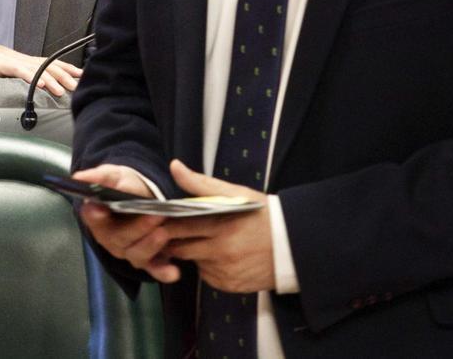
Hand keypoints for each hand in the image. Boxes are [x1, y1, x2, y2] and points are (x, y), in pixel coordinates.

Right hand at [0, 32, 80, 97]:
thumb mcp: (6, 71)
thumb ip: (18, 78)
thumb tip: (30, 89)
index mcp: (25, 62)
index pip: (51, 63)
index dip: (67, 69)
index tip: (81, 75)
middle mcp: (23, 60)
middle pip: (49, 66)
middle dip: (66, 76)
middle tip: (78, 85)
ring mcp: (14, 61)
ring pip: (38, 69)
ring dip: (52, 80)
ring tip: (63, 90)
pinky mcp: (3, 64)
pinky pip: (20, 71)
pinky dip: (32, 78)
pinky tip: (40, 85)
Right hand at [72, 164, 181, 282]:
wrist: (149, 197)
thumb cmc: (127, 187)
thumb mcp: (116, 176)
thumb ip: (101, 177)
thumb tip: (79, 177)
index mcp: (98, 220)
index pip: (94, 219)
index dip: (96, 216)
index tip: (100, 209)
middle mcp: (112, 240)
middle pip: (120, 239)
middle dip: (137, 228)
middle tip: (153, 215)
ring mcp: (131, 252)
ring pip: (137, 254)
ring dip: (150, 245)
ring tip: (163, 233)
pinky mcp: (150, 261)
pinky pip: (155, 269)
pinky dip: (163, 272)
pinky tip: (173, 273)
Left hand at [161, 160, 273, 292]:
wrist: (294, 245)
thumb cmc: (261, 215)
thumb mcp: (235, 193)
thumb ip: (200, 183)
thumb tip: (174, 166)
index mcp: (221, 226)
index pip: (178, 227)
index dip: (164, 224)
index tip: (158, 220)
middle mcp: (221, 252)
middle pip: (180, 248)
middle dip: (173, 241)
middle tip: (175, 231)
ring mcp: (225, 271)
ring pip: (193, 262)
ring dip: (192, 253)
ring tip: (205, 240)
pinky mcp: (230, 285)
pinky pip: (206, 276)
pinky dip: (207, 266)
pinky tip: (219, 256)